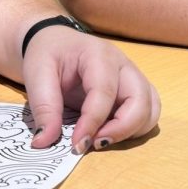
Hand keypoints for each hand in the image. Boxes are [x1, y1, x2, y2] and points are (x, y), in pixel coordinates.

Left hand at [21, 28, 159, 154]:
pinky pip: (149, 112)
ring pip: (150, 108)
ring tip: (101, 139)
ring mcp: (132, 77)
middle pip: (140, 99)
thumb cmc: (48, 55)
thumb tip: (44, 142)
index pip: (104, 92)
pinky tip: (110, 133)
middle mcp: (123, 64)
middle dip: (121, 128)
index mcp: (98, 54)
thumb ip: (43, 108)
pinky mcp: (135, 90)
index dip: (92, 122)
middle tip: (93, 143)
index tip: (77, 145)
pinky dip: (135, 128)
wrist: (55, 43)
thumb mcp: (36, 75)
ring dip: (132, 130)